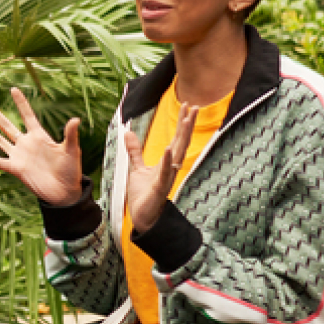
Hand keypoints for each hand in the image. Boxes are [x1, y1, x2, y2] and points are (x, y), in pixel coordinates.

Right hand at [0, 88, 83, 205]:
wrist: (64, 192)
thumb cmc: (70, 170)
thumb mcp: (71, 150)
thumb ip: (70, 135)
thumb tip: (76, 119)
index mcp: (40, 136)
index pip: (27, 116)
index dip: (21, 103)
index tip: (13, 90)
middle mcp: (27, 144)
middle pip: (7, 125)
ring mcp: (20, 156)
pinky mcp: (16, 169)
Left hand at [123, 102, 198, 231]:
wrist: (142, 217)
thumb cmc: (143, 195)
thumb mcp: (136, 168)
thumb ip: (134, 151)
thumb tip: (128, 133)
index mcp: (167, 162)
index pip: (177, 138)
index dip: (182, 122)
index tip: (188, 105)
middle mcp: (171, 167)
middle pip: (182, 142)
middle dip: (188, 124)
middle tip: (195, 106)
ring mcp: (167, 177)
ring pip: (177, 154)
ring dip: (183, 137)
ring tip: (187, 120)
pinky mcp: (159, 187)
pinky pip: (165, 172)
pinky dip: (166, 160)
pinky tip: (169, 148)